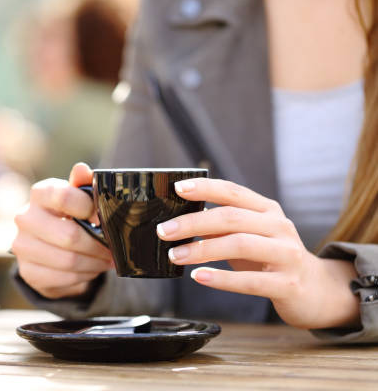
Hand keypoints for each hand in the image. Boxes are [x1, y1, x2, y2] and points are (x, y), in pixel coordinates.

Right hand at [12, 163, 113, 298]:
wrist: (50, 246)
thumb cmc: (70, 216)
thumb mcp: (80, 198)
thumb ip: (83, 184)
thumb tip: (82, 169)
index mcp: (40, 194)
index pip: (64, 197)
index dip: (90, 209)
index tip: (102, 218)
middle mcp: (25, 218)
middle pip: (69, 236)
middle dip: (97, 246)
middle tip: (112, 249)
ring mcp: (22, 246)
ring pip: (69, 260)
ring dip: (93, 263)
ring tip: (104, 260)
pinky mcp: (27, 271)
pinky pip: (63, 278)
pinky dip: (83, 276)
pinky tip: (89, 270)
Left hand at [156, 178, 359, 329]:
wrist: (315, 291)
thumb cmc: (270, 260)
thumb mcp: (249, 236)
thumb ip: (222, 226)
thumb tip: (178, 221)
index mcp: (267, 210)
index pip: (233, 191)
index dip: (205, 188)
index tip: (177, 188)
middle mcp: (279, 227)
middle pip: (231, 218)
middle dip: (193, 223)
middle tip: (164, 231)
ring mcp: (287, 254)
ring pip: (240, 245)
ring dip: (202, 249)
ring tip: (175, 255)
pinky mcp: (288, 284)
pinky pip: (250, 282)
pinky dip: (222, 279)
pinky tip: (199, 277)